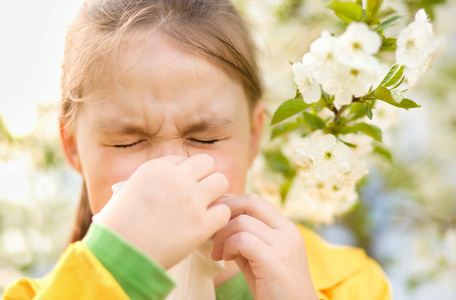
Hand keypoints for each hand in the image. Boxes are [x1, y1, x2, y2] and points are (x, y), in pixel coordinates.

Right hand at [97, 154, 230, 268]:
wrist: (118, 256)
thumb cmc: (117, 228)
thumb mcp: (127, 191)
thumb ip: (150, 182)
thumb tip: (163, 182)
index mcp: (156, 168)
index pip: (184, 161)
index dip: (184, 176)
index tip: (178, 192)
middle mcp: (176, 178)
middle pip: (208, 163)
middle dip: (205, 178)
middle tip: (199, 196)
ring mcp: (191, 200)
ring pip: (221, 182)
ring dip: (215, 195)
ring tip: (205, 210)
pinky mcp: (201, 223)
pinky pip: (224, 211)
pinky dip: (218, 219)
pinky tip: (206, 227)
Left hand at [211, 194, 318, 299]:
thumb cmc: (274, 289)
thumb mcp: (260, 257)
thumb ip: (246, 239)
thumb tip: (220, 223)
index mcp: (285, 228)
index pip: (254, 201)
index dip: (229, 205)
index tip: (214, 220)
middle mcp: (287, 231)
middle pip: (250, 201)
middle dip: (224, 212)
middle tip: (213, 232)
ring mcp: (283, 244)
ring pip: (242, 221)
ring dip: (223, 235)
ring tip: (219, 253)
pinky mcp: (274, 260)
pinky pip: (242, 239)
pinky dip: (229, 246)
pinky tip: (227, 259)